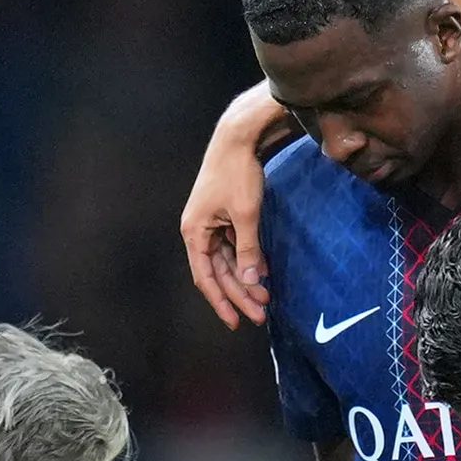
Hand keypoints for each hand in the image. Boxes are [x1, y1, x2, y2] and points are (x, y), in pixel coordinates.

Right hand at [181, 85, 289, 328]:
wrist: (239, 139)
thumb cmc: (237, 173)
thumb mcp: (246, 215)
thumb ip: (248, 251)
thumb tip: (251, 282)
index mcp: (195, 232)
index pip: (206, 277)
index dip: (221, 301)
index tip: (236, 321)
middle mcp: (199, 231)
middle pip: (219, 272)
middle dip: (240, 294)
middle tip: (261, 315)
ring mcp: (212, 224)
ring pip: (228, 261)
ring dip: (246, 279)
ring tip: (265, 298)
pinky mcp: (225, 216)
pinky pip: (235, 246)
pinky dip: (249, 260)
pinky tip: (264, 274)